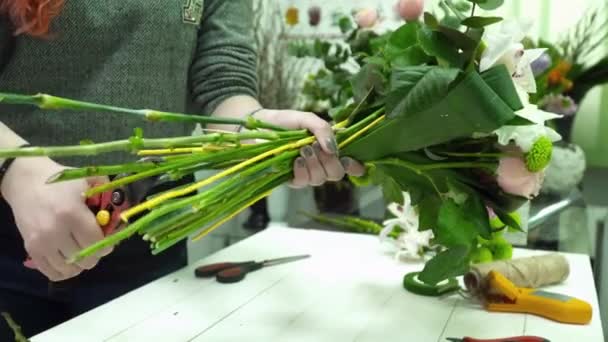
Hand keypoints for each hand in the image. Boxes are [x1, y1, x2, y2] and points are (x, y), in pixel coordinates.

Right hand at [1, 157, 111, 280]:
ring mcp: (41, 243)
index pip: (97, 243)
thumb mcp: (88, 180)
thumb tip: (122, 214)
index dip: (107, 244)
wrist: (26, 181)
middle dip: (95, 253)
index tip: (108, 238)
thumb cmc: (60, 181)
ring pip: (70, 269)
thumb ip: (108, 195)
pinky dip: (64, 271)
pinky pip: (52, 273)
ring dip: (80, 263)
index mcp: (72, 214)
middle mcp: (55, 232)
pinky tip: (69, 260)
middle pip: (85, 259)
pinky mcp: (30, 249)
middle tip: (94, 243)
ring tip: (82, 250)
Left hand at [254, 109, 365, 186]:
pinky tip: (296, 160)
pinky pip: (304, 182)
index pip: (350, 165)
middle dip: (330, 161)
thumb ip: (323, 129)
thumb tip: (333, 149)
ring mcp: (307, 173)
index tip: (349, 161)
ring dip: (314, 163)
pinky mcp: (292, 180)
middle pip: (337, 174)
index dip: (355, 167)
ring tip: (302, 149)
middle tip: (315, 146)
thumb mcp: (307, 118)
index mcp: (329, 149)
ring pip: (321, 179)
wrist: (259, 126)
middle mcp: (321, 163)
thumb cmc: (284, 122)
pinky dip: (302, 170)